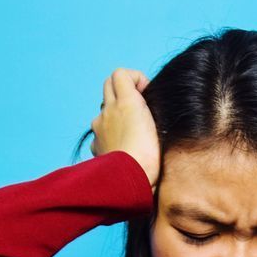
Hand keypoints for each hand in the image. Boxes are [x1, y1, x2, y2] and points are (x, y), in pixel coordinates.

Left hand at [90, 68, 160, 193]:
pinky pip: (100, 132)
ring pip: (104, 110)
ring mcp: (99, 128)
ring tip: (132, 130)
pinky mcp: (96, 145)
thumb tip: (148, 106)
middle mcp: (108, 110)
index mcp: (126, 102)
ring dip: (116, 112)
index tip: (146, 92)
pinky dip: (109, 134)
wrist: (129, 182)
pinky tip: (122, 146)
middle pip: (108, 85)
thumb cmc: (150, 157)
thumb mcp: (160, 126)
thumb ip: (151, 109)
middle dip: (123, 90)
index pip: (121, 74)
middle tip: (138, 105)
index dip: (135, 78)